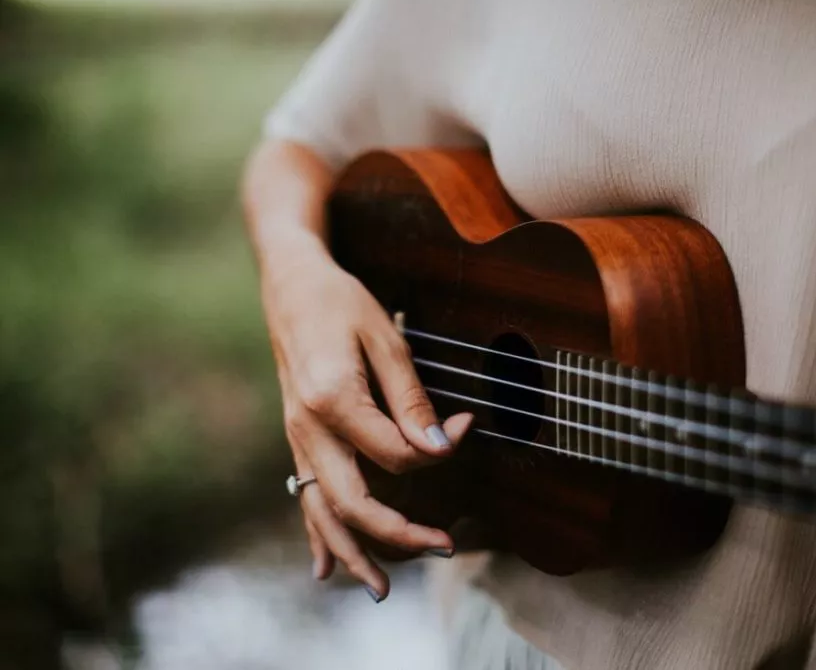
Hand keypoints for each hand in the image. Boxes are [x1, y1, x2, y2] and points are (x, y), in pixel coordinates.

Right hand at [262, 242, 472, 601]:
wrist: (290, 286)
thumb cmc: (342, 304)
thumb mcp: (386, 338)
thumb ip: (411, 399)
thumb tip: (440, 448)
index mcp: (333, 399)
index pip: (393, 453)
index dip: (437, 449)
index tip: (465, 427)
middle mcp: (308, 428)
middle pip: (352, 501)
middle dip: (399, 535)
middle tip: (445, 548)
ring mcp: (298, 438)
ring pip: (321, 512)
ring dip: (354, 553)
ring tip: (383, 589)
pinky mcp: (298, 439)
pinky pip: (304, 497)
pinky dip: (317, 536)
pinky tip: (326, 568)